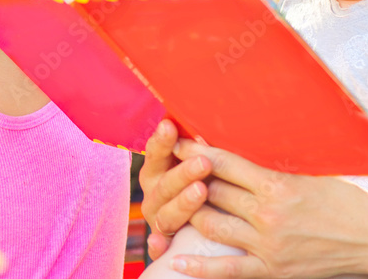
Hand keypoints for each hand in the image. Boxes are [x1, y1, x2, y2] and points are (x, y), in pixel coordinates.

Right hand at [139, 121, 212, 259]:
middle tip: (204, 162)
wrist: (212, 218)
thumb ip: (200, 146)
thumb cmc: (208, 179)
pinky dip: (158, 245)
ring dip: (182, 203)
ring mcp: (159, 219)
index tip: (170, 126)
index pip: (156, 153)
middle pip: (164, 184)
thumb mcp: (203, 160)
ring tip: (200, 191)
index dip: (162, 141)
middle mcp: (156, 194)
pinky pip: (159, 247)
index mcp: (159, 170)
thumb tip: (201, 119)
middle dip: (183, 172)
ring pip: (166, 213)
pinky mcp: (165, 244)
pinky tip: (161, 243)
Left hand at [170, 140, 367, 277]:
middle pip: (214, 192)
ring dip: (192, 213)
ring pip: (213, 225)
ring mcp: (267, 245)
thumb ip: (278, 172)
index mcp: (279, 185)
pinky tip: (178, 258)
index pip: (227, 164)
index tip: (181, 144)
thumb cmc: (349, 201)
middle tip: (171, 168)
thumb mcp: (312, 176)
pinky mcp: (272, 269)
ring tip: (176, 202)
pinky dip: (200, 266)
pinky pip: (227, 270)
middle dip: (190, 178)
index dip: (199, 153)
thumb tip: (248, 160)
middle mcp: (268, 214)